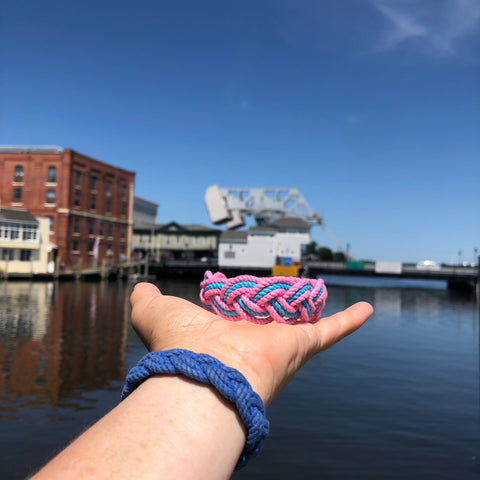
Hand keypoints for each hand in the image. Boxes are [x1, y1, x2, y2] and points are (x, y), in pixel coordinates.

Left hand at [130, 282, 372, 405]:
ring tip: (321, 292)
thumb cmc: (178, 346)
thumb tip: (140, 288)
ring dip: (314, 310)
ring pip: (303, 323)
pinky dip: (350, 321)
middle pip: (271, 320)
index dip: (237, 308)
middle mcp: (253, 343)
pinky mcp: (301, 343)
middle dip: (277, 309)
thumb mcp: (156, 312)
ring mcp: (280, 344)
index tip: (239, 300)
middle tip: (285, 295)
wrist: (203, 374)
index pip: (235, 319)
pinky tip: (366, 309)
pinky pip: (332, 330)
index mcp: (223, 336)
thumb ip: (146, 300)